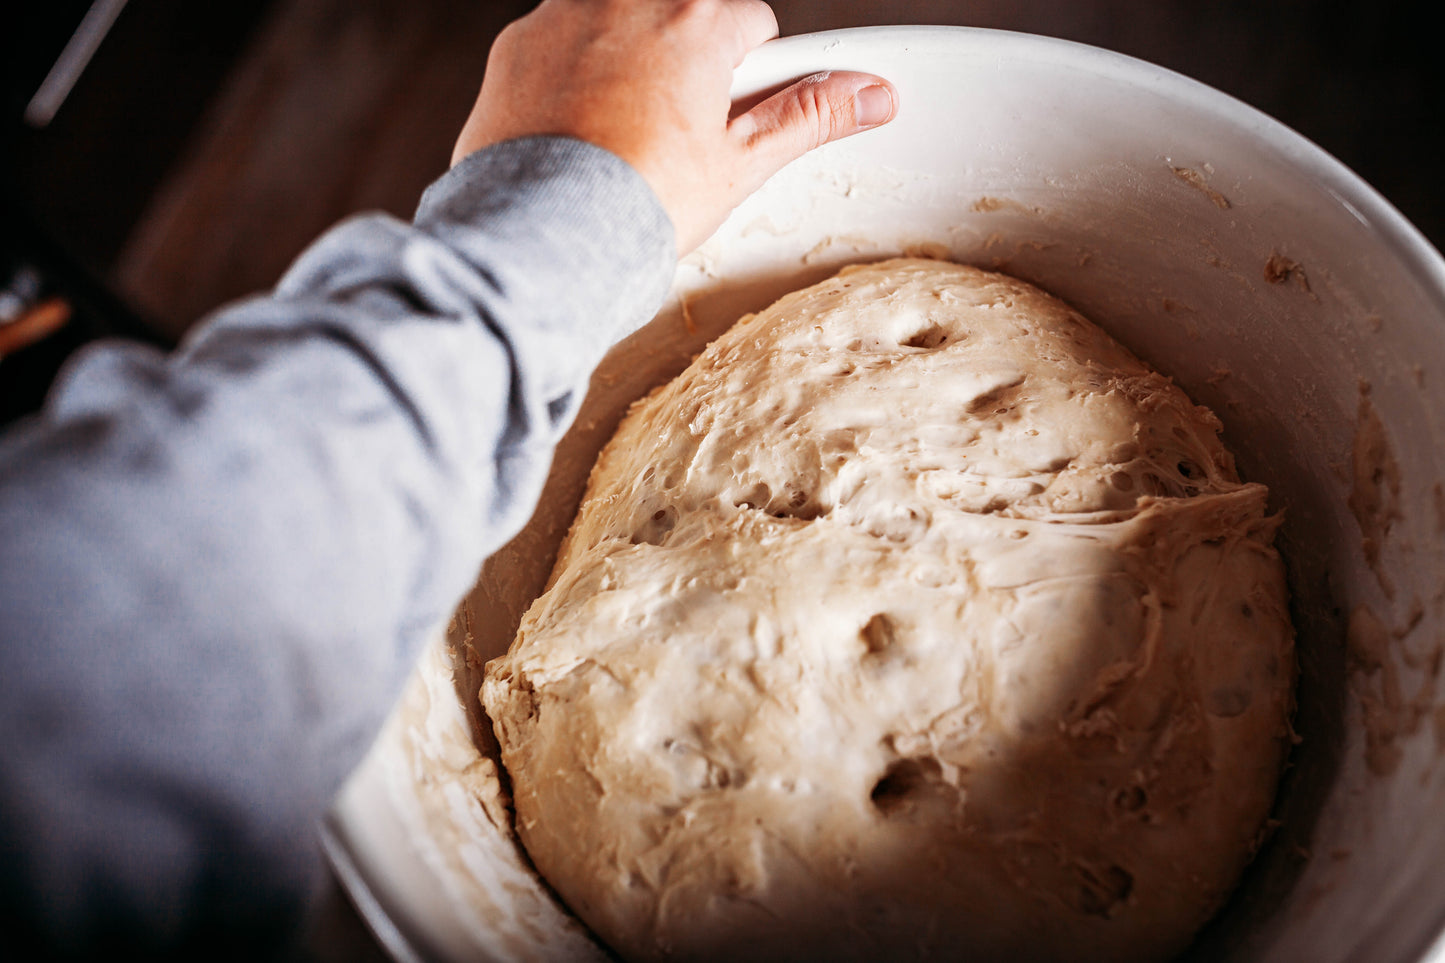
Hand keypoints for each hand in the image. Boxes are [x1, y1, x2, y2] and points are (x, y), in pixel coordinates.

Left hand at [452, 0, 896, 252]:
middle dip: (687, 60)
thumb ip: (809, 117)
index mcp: (697, 19)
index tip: (732, 115)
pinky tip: (577, 131)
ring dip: (628, 59)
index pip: (752, 24)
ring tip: (624, 134)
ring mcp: (568, 15)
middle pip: (683, 16)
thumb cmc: (641, 201)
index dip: (749, 76)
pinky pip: (559, 43)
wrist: (545, 232)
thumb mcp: (742, 163)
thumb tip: (872, 95)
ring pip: (619, 22)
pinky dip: (570, 75)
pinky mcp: (518, 42)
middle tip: (678, 132)